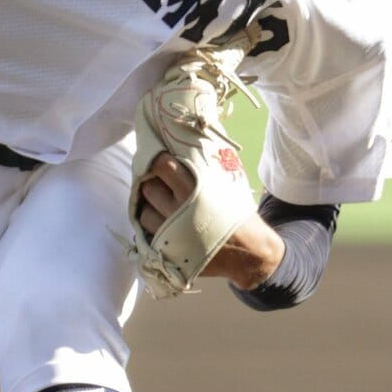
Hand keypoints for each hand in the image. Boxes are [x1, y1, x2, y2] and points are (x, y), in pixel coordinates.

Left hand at [134, 151, 284, 288]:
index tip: (159, 161)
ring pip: (143, 212)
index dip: (156, 161)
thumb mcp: (227, 183)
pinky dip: (152, 227)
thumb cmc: (237, 213)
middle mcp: (179, 210)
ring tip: (162, 206)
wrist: (249, 252)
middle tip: (161, 184)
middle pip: (148, 188)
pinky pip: (146, 234)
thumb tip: (189, 139)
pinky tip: (164, 223)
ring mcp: (170, 233)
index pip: (161, 166)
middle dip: (152, 183)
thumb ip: (205, 164)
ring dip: (149, 207)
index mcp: (195, 189)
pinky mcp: (167, 251)